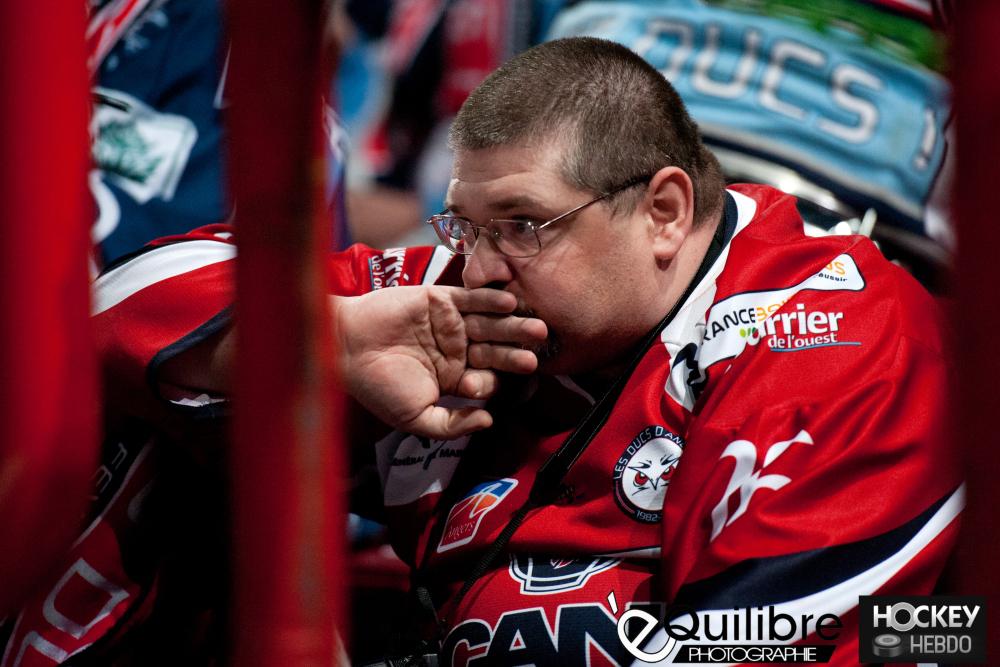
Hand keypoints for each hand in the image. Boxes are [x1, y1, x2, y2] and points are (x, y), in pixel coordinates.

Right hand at [335, 286, 546, 438]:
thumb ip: (452, 425)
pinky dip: (490, 300)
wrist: (346, 347)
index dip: (495, 382)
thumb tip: (488, 423)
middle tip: (536, 355)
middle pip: (494, 351)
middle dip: (514, 353)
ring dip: (512, 326)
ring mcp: (450, 324)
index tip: (497, 386)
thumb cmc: (377, 387)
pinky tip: (509, 302)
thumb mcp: (416, 418)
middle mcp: (456, 350)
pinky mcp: (441, 300)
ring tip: (536, 328)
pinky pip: (471, 299)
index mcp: (453, 379)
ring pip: (489, 325)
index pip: (486, 379)